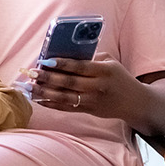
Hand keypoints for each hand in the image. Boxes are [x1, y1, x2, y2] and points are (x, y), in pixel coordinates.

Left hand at [21, 53, 147, 119]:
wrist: (134, 102)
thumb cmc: (119, 77)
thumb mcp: (110, 62)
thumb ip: (91, 58)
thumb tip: (64, 54)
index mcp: (104, 71)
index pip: (80, 67)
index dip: (62, 64)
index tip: (45, 60)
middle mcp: (98, 87)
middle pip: (69, 83)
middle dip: (48, 78)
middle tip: (32, 73)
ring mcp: (92, 101)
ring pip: (65, 97)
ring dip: (45, 92)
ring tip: (30, 87)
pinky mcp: (88, 111)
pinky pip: (66, 108)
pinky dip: (51, 104)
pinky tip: (38, 99)